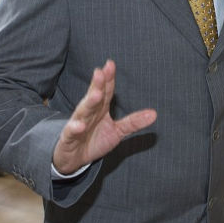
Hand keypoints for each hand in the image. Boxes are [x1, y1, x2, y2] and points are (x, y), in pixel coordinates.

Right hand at [53, 59, 156, 174]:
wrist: (73, 158)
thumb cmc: (94, 140)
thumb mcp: (117, 131)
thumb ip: (133, 122)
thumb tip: (154, 114)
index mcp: (100, 108)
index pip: (105, 90)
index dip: (108, 78)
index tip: (110, 64)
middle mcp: (89, 113)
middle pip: (94, 96)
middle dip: (98, 84)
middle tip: (101, 72)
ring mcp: (78, 123)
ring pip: (83, 111)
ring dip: (89, 102)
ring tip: (96, 94)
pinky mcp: (69, 137)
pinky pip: (72, 132)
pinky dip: (75, 128)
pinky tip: (79, 125)